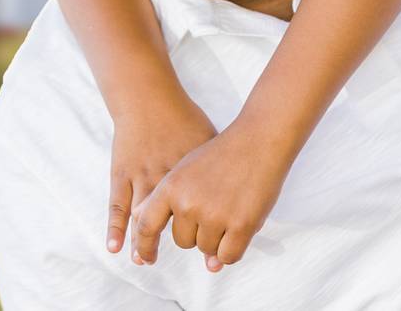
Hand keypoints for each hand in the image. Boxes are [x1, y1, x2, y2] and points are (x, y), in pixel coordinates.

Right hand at [105, 95, 215, 256]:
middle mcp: (167, 182)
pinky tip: (115, 247)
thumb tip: (237, 186)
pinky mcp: (122, 174)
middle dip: (182, 245)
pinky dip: (116, 228)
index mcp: (193, 178)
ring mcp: (142, 178)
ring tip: (146, 260)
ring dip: (145, 244)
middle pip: (177, 225)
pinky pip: (118, 206)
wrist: (149, 98)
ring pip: (145, 222)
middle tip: (191, 260)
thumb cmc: (184, 118)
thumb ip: (219, 168)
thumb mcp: (210, 142)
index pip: (206, 217)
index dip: (211, 242)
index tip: (214, 257)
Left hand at [129, 121, 292, 271]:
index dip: (144, 246)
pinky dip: (232, 251)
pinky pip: (228, 256)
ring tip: (228, 210)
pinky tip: (238, 230)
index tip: (146, 259)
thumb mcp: (185, 171)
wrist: (256, 141)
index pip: (146, 225)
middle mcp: (187, 203)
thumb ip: (173, 204)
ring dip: (216, 239)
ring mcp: (214, 215)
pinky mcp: (241, 225)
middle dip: (196, 233)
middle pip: (182, 242)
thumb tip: (169, 237)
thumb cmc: (220, 156)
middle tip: (213, 209)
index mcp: (170, 187)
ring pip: (206, 250)